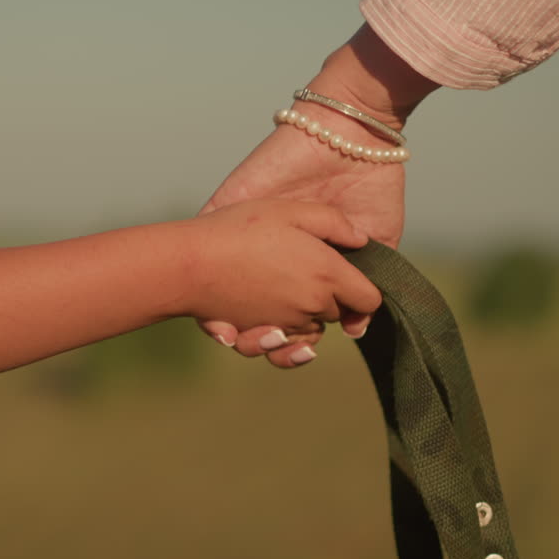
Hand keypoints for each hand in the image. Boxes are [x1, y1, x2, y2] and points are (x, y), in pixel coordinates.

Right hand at [180, 199, 381, 347]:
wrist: (189, 263)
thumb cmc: (239, 229)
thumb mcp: (290, 210)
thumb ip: (333, 222)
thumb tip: (360, 240)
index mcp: (327, 273)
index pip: (368, 299)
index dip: (364, 289)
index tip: (351, 276)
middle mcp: (312, 305)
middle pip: (338, 312)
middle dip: (331, 296)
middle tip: (307, 268)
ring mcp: (287, 325)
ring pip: (312, 330)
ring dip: (306, 318)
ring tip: (285, 290)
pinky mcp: (262, 336)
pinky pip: (285, 348)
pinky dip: (285, 343)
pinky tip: (277, 331)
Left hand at [198, 117, 403, 365]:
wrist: (354, 137)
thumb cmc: (372, 189)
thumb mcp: (377, 243)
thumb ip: (364, 284)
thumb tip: (356, 327)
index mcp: (302, 267)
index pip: (286, 315)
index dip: (289, 339)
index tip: (299, 349)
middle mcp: (269, 256)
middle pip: (247, 312)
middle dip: (258, 337)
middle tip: (272, 342)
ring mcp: (244, 234)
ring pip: (215, 291)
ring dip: (229, 322)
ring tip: (246, 334)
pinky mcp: (225, 207)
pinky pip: (198, 246)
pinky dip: (199, 280)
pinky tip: (215, 310)